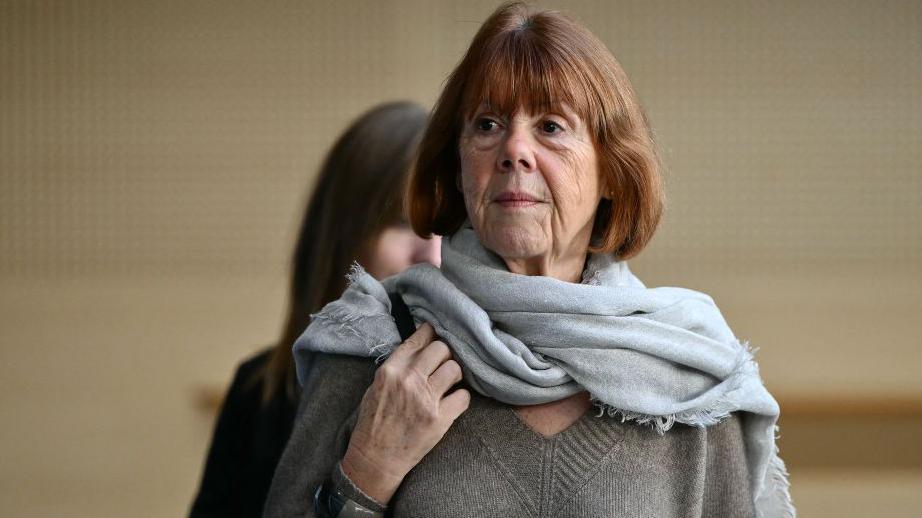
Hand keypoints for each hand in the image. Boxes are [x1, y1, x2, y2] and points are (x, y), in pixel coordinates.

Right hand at [341, 323, 469, 504]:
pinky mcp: (439, 419)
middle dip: (445, 354)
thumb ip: (397, 367)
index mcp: (390, 370)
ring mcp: (425, 400)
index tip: (437, 333)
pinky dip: (461, 398)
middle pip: (441, 349)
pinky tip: (452, 402)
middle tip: (443, 364)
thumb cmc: (374, 422)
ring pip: (455, 368)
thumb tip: (420, 347)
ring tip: (449, 383)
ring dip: (455, 375)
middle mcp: (409, 380)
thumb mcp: (376, 386)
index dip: (432, 333)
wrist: (375, 458)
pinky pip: (464, 397)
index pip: (419, 339)